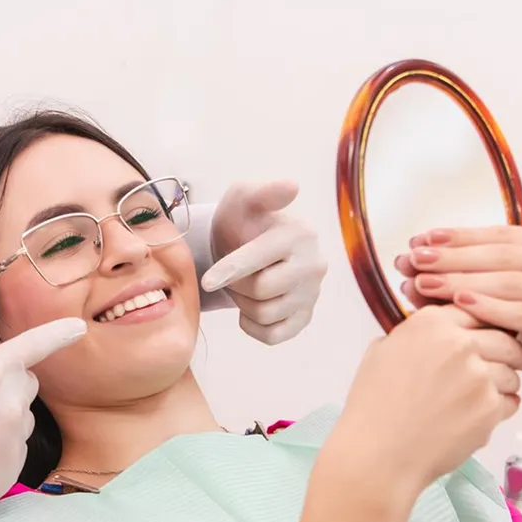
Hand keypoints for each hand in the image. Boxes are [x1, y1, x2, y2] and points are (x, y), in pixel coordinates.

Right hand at [0, 317, 86, 521]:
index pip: (33, 345)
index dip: (58, 333)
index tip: (79, 327)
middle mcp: (10, 407)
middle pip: (25, 380)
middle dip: (5, 378)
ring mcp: (13, 444)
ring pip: (21, 415)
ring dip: (2, 411)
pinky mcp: (10, 473)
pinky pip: (14, 447)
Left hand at [201, 180, 326, 344]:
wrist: (247, 244)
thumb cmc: (243, 220)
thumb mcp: (244, 198)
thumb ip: (263, 192)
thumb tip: (292, 186)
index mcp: (300, 234)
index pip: (260, 261)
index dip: (228, 271)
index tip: (207, 280)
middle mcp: (314, 265)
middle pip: (261, 291)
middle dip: (236, 285)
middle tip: (229, 274)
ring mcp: (312, 293)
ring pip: (266, 314)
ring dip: (243, 304)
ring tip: (241, 286)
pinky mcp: (305, 317)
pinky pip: (273, 335)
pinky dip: (253, 325)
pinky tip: (249, 307)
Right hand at [331, 305, 521, 503]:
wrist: (378, 454)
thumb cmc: (374, 407)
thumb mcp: (381, 352)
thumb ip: (412, 333)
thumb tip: (429, 331)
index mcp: (430, 323)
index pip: (476, 308)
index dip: (485, 322)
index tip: (491, 330)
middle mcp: (459, 343)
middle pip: (505, 337)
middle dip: (509, 350)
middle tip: (508, 361)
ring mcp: (478, 376)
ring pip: (513, 370)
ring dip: (505, 381)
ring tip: (481, 396)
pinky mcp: (490, 408)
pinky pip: (511, 401)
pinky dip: (500, 409)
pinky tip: (476, 416)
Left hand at [398, 226, 521, 409]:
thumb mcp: (496, 297)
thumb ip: (465, 275)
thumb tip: (411, 259)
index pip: (499, 234)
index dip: (457, 237)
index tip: (418, 240)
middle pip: (501, 255)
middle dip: (453, 257)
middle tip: (414, 260)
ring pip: (509, 281)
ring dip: (462, 280)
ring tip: (424, 282)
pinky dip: (489, 307)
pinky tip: (459, 303)